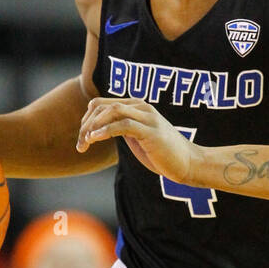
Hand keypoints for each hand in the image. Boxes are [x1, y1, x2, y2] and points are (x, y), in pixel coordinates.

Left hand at [76, 97, 197, 181]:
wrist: (188, 163)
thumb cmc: (162, 153)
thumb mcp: (137, 137)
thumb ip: (122, 128)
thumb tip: (100, 129)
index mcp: (136, 106)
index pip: (101, 104)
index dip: (86, 120)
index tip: (81, 139)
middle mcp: (141, 106)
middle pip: (102, 106)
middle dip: (86, 125)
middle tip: (80, 145)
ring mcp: (147, 117)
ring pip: (112, 111)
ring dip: (93, 127)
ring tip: (85, 143)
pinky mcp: (150, 131)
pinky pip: (123, 125)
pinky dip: (105, 131)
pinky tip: (94, 140)